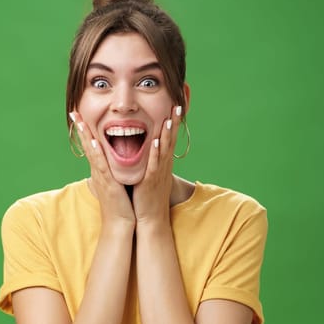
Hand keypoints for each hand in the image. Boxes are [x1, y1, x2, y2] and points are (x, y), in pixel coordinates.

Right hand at [70, 112, 134, 226]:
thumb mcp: (117, 182)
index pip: (92, 145)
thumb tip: (118, 160)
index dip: (86, 130)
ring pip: (91, 152)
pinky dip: (97, 152)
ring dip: (86, 135)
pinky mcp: (107, 182)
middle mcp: (98, 170)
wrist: (121, 223)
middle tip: (74, 111)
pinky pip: (101, 164)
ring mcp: (101, 176)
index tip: (81, 115)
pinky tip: (94, 141)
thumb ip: (115, 171)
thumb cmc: (122, 203)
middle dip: (81, 128)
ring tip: (80, 120)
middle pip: (87, 145)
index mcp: (102, 169)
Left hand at [132, 105, 182, 223]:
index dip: (173, 123)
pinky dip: (155, 152)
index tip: (175, 106)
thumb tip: (145, 151)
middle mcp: (163, 165)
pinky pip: (153, 164)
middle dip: (174, 122)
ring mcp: (158, 173)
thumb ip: (149, 162)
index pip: (169, 139)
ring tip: (170, 117)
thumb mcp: (150, 176)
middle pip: (171, 140)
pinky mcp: (150, 181)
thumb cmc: (147, 198)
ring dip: (167, 133)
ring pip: (164, 149)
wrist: (150, 219)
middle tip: (178, 104)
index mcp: (162, 163)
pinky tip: (155, 141)